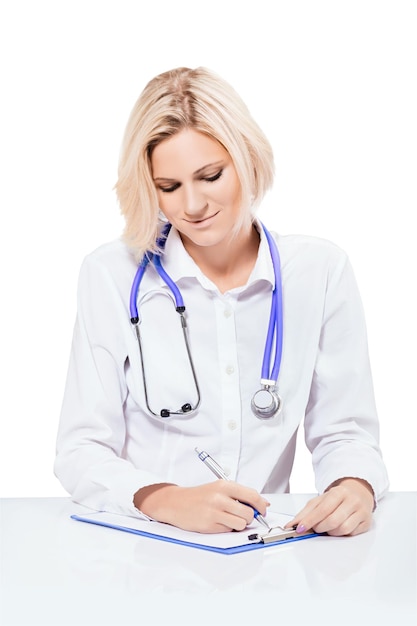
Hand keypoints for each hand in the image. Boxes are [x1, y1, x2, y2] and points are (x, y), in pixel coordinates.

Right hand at [134, 480, 269, 532]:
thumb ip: (240, 495)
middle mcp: (219, 498)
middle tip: (242, 516)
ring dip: (239, 525)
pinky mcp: (209, 525)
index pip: (252, 495)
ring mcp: (214, 512)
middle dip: (250, 518)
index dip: (261, 505)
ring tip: (229, 519)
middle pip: (249, 513)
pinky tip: (218, 522)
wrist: (176, 502)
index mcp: (224, 485)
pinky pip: (228, 531)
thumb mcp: (219, 488)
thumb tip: (264, 503)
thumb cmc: (200, 495)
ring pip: (241, 524)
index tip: (263, 509)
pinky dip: (227, 529)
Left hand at [286, 478, 374, 536]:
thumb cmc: (338, 498)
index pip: (322, 509)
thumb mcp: (320, 500)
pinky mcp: (366, 522)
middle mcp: (352, 501)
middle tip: (316, 528)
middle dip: (320, 528)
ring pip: (343, 529)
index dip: (310, 520)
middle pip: (333, 521)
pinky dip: (342, 534)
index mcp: (339, 492)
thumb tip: (292, 525)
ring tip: (328, 528)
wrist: (358, 492)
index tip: (300, 528)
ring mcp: (361, 511)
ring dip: (331, 533)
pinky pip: (351, 534)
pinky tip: (339, 528)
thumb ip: (306, 512)